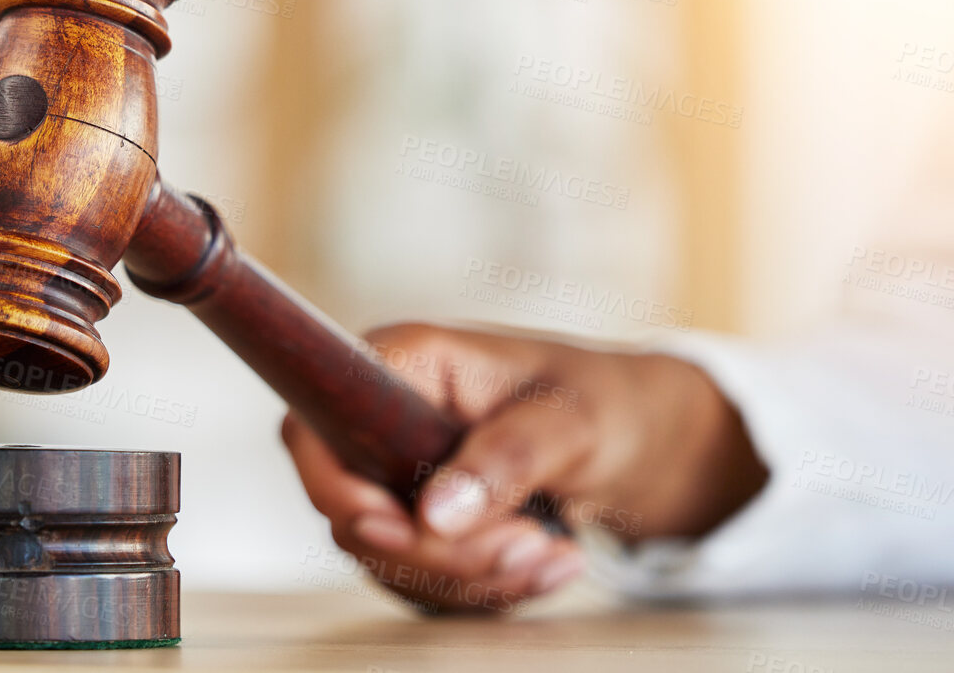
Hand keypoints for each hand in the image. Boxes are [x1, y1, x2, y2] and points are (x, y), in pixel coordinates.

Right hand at [280, 321, 767, 612]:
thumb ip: (506, 459)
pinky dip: (485, 589)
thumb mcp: (572, 420)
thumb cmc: (608, 403)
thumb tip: (435, 512)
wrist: (641, 440)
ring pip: (390, 558)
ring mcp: (398, 476)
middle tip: (528, 544)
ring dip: (473, 576)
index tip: (402, 525)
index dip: (336, 489)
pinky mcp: (423, 523)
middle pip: (353, 513)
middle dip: (440, 550)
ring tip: (555, 555)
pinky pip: (426, 579)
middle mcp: (384, 421)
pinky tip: (549, 565)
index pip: (312, 428)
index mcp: (402, 365)